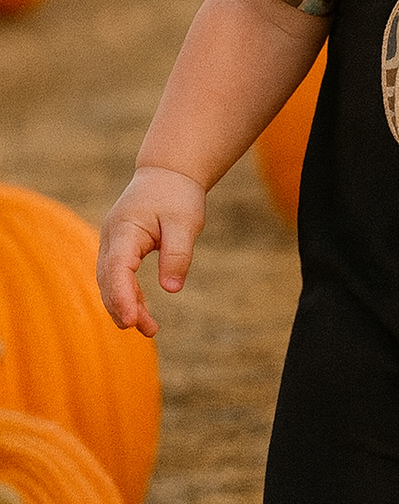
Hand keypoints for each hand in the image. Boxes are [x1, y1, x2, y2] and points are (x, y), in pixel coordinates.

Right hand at [97, 166, 205, 336]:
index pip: (117, 268)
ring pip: (110, 281)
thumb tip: (172, 289)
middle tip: (146, 330)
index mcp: (125, 228)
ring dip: (125, 305)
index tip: (132, 320)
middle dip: (123, 307)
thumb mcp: (185, 222)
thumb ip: (178, 254)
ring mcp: (112, 243)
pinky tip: (142, 312)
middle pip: (108, 279)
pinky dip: (128, 294)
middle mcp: (112, 238)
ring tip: (150, 329)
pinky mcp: (120, 249)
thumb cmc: (177, 195)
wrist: (168, 173)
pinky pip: (119, 277)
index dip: (122, 295)